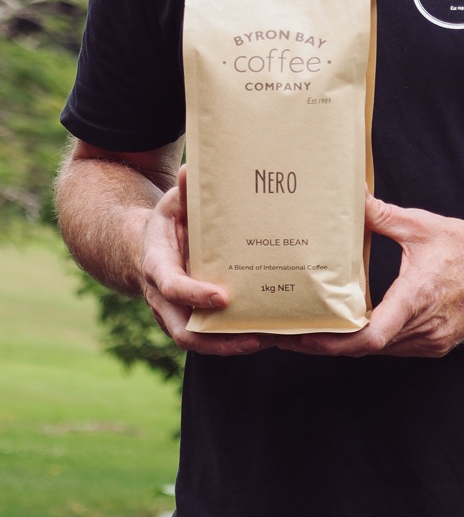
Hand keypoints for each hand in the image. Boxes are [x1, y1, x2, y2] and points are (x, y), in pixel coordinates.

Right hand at [139, 166, 279, 357]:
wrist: (145, 249)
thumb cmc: (166, 224)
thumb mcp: (171, 204)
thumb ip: (182, 193)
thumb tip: (190, 171)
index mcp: (158, 265)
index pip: (172, 286)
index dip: (194, 294)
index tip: (223, 297)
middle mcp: (163, 298)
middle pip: (184, 331)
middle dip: (217, 340)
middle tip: (253, 337)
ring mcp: (175, 313)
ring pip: (198, 340)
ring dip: (230, 345)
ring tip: (266, 340)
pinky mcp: (190, 319)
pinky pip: (209, 338)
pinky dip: (233, 341)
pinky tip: (265, 335)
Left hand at [277, 193, 463, 358]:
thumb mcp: (421, 226)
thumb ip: (382, 215)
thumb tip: (354, 197)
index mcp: (416, 298)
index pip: (369, 337)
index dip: (333, 342)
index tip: (303, 335)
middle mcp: (422, 327)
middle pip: (364, 348)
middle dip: (326, 342)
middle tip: (288, 333)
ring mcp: (430, 341)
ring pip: (378, 351)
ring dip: (347, 344)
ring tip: (311, 331)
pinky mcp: (435, 345)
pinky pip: (395, 348)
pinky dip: (371, 341)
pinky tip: (351, 328)